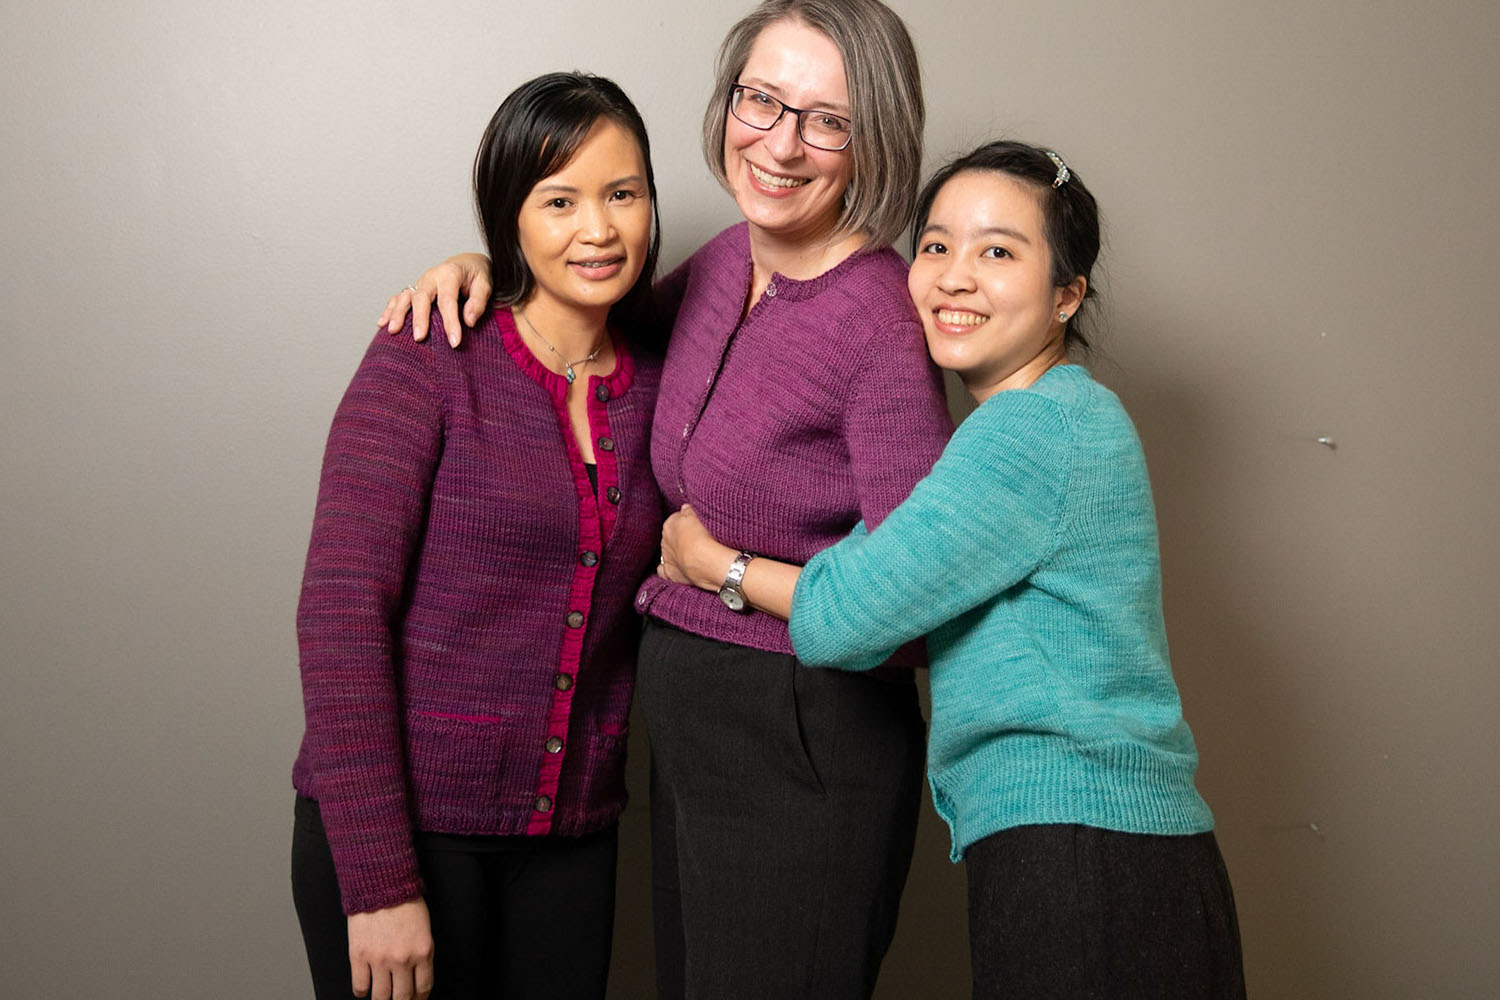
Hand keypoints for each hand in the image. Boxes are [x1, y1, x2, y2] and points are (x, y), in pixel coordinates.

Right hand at [347, 898, 434, 999]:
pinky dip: (362, 992)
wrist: (380, 884)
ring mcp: (379, 959)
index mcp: (422, 952)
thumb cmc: (404, 902)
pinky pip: (359, 986)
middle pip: (402, 997)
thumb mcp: (424, 928)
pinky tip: (365, 989)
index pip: (423, 988)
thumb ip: (421, 953)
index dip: (419, 999)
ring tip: (382, 997)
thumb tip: (416, 976)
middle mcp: (402, 959)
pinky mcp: (359, 956)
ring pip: (381, 996)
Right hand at [378, 253, 492, 347]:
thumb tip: (469, 321)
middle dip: (419, 318)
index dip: (451, 322)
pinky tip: (382, 323)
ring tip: (393, 331)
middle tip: (419, 338)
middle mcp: (431, 277)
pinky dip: (389, 310)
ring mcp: (420, 283)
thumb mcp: (485, 284)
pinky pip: (398, 298)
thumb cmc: (477, 276)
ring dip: (398, 314)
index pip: (448, 300)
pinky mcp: (414, 289)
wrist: (467, 263)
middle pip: (421, 297)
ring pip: (405, 297)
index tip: (454, 342)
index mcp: (449, 274)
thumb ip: (479, 301)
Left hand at [659, 504, 733, 591]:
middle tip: (697, 539)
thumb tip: (685, 508)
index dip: (687, 522)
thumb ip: (688, 510)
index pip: (676, 520)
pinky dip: (668, 569)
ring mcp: (666, 557)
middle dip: (681, 538)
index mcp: (669, 525)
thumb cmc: (702, 536)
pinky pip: (663, 571)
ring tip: (691, 554)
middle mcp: (664, 540)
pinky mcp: (670, 573)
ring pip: (668, 553)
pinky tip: (677, 568)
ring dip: (676, 553)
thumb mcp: (696, 515)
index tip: (696, 525)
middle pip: (672, 537)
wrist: (704, 560)